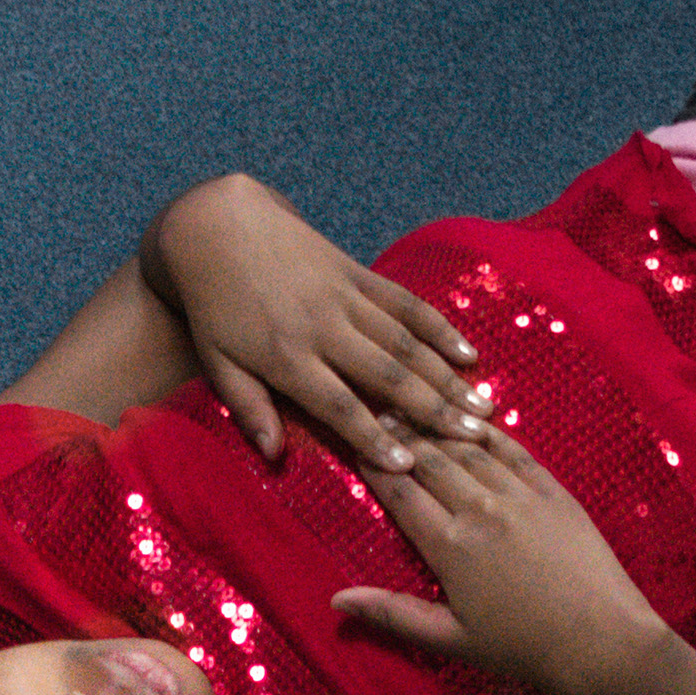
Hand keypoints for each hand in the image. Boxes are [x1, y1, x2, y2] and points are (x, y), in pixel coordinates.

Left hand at [149, 174, 486, 472]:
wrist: (220, 229)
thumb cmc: (214, 307)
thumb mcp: (216, 362)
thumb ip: (248, 408)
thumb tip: (274, 455)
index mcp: (286, 357)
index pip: (338, 406)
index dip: (374, 437)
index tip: (407, 465)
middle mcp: (323, 327)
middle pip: (387, 375)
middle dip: (433, 410)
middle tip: (474, 439)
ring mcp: (345, 297)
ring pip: (406, 341)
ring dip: (447, 376)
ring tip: (482, 407)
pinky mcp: (358, 273)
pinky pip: (406, 303)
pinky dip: (439, 328)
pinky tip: (468, 352)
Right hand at [336, 419, 660, 694]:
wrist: (601, 640)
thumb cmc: (521, 648)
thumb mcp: (450, 639)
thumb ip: (392, 614)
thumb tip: (336, 599)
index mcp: (449, 546)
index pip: (401, 492)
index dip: (374, 465)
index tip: (355, 443)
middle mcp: (480, 509)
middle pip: (431, 460)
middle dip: (401, 435)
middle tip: (379, 412)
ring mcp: (520, 495)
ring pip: (470, 449)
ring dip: (440, 426)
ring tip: (416, 407)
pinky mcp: (553, 491)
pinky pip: (515, 451)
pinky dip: (489, 433)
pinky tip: (474, 419)